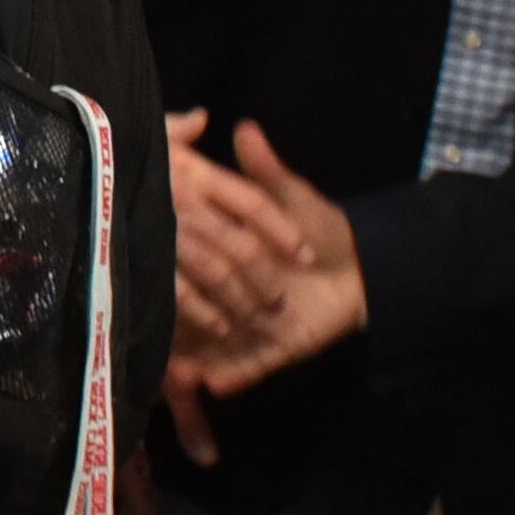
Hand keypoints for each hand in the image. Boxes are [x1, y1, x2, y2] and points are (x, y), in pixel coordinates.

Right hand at [165, 119, 363, 397]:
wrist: (369, 273)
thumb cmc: (325, 231)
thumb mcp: (292, 199)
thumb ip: (265, 172)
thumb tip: (244, 127)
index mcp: (223, 252)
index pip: (192, 259)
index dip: (173, 265)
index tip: (145, 263)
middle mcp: (225, 290)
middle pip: (196, 307)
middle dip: (180, 322)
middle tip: (150, 328)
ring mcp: (244, 324)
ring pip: (211, 344)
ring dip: (194, 359)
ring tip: (174, 374)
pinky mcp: (269, 351)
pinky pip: (244, 369)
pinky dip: (229, 379)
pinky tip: (211, 387)